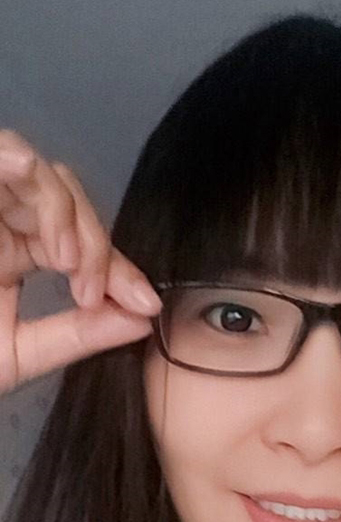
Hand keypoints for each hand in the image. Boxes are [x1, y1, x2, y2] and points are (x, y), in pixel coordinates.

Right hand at [0, 128, 162, 395]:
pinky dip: (16, 165)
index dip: (118, 270)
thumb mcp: (15, 356)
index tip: (146, 304)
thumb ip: (76, 336)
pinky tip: (34, 191)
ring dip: (62, 211)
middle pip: (67, 203)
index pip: (79, 246)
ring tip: (70, 262)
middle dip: (96, 243)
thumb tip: (143, 320)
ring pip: (36, 174)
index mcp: (14, 255)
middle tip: (94, 289)